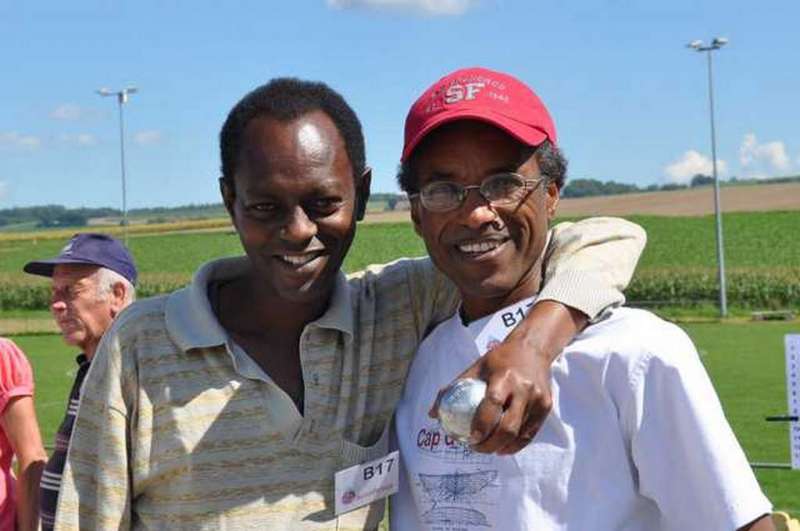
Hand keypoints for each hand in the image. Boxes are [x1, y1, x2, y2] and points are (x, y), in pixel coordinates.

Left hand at [430, 339, 553, 454]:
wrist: (533, 348)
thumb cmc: (499, 359)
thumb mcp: (475, 367)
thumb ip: (454, 389)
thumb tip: (432, 414)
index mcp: (504, 378)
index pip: (492, 406)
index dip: (480, 426)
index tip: (469, 438)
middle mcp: (524, 389)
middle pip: (508, 427)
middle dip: (490, 444)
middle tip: (476, 448)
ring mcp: (538, 400)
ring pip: (520, 434)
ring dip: (502, 447)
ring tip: (487, 448)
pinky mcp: (546, 407)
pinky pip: (530, 433)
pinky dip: (516, 445)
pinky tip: (503, 448)